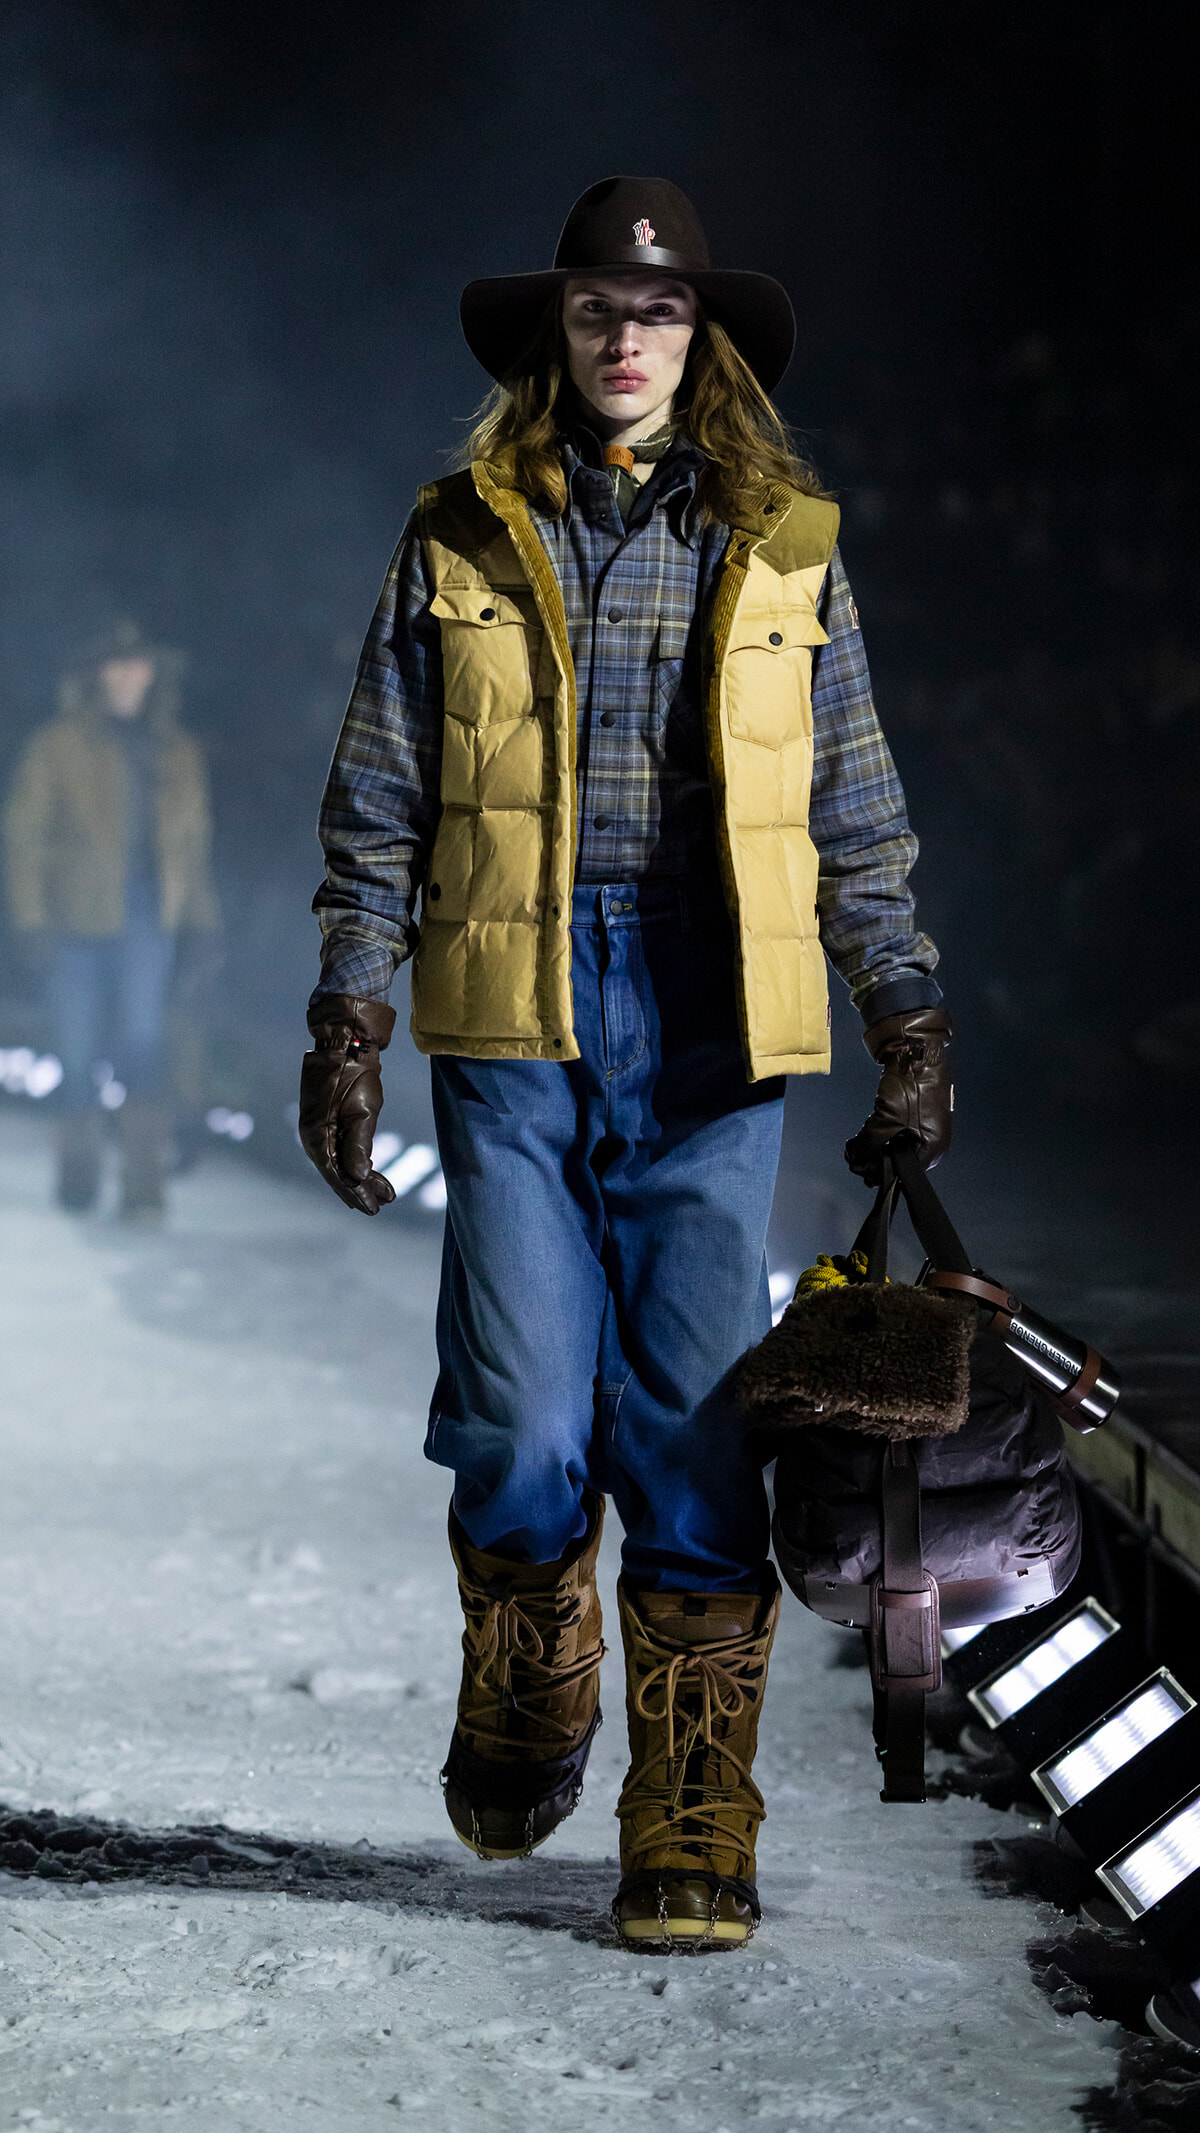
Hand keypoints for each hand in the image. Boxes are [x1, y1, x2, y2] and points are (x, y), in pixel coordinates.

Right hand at [299, 993, 397, 1214]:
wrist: (344, 1043)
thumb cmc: (356, 1074)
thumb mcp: (362, 1110)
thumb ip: (359, 1145)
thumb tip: (357, 1177)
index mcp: (317, 1135)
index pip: (337, 1174)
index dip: (355, 1193)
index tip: (373, 1208)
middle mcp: (312, 1136)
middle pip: (336, 1172)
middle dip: (359, 1190)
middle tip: (380, 1205)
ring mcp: (316, 1129)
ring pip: (338, 1162)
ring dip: (359, 1178)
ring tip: (382, 1193)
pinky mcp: (324, 1121)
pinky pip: (338, 1149)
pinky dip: (354, 1161)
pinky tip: (368, 1171)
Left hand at [845, 1007, 952, 1184]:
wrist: (917, 1052)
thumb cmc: (911, 1085)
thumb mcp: (886, 1119)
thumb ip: (869, 1143)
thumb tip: (854, 1158)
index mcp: (933, 1149)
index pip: (902, 1173)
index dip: (876, 1171)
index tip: (856, 1166)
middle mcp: (933, 1143)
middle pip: (899, 1163)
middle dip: (872, 1160)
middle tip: (851, 1156)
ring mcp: (926, 1130)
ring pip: (895, 1149)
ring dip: (874, 1149)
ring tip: (854, 1147)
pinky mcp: (917, 1119)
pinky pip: (897, 1136)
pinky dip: (880, 1137)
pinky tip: (865, 1136)